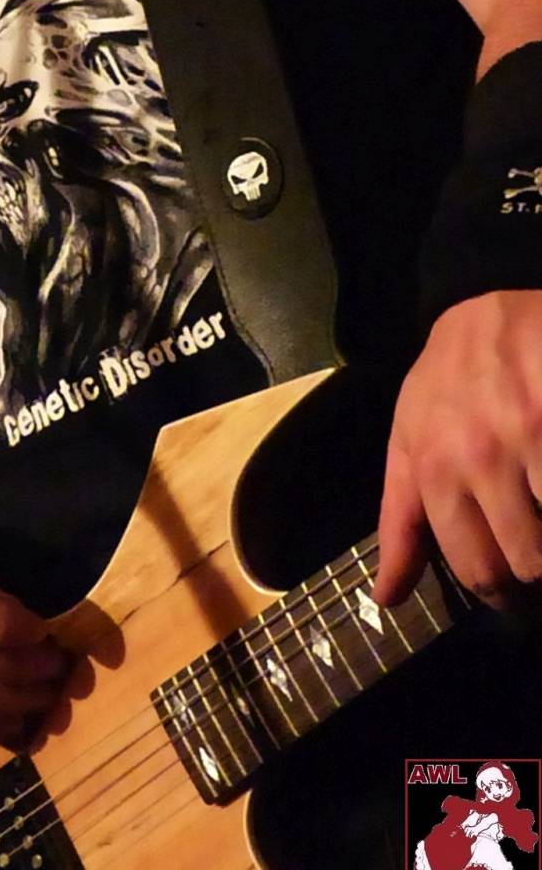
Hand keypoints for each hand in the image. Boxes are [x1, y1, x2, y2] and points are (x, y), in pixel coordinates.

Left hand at [374, 289, 541, 608]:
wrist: (487, 312)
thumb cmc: (445, 383)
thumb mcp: (407, 443)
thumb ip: (399, 524)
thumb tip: (385, 598)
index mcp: (435, 467)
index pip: (477, 569)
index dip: (501, 594)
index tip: (511, 591)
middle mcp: (482, 455)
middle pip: (529, 563)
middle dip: (537, 569)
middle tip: (533, 544)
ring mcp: (531, 435)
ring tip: (540, 509)